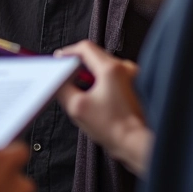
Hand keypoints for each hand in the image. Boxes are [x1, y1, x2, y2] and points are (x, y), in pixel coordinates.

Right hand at [56, 40, 152, 176]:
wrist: (135, 143)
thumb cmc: (114, 129)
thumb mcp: (77, 108)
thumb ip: (63, 89)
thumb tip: (57, 80)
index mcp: (110, 69)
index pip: (85, 48)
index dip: (69, 52)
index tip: (60, 59)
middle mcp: (124, 68)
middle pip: (94, 56)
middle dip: (79, 67)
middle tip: (68, 78)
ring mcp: (131, 77)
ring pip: (103, 67)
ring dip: (91, 76)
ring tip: (84, 94)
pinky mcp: (134, 86)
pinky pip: (112, 77)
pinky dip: (102, 83)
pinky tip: (97, 99)